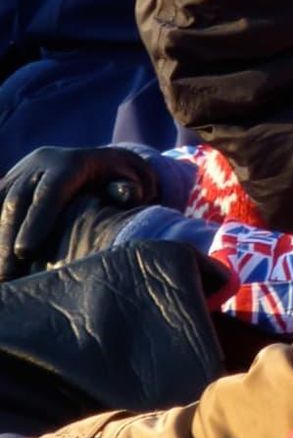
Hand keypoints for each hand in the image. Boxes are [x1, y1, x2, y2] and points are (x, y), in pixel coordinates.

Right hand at [0, 147, 158, 279]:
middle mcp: (41, 163)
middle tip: (7, 275)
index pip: (51, 190)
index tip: (25, 250)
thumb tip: (127, 195)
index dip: (38, 219)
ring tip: (2, 275)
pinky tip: (1, 262)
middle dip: (8, 237)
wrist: (98, 162)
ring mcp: (21, 171)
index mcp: (73, 162)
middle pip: (18, 199)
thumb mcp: (135, 179)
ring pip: (1, 202)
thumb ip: (133, 189)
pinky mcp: (9, 182)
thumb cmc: (122, 179)